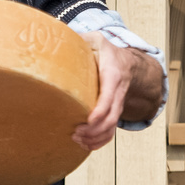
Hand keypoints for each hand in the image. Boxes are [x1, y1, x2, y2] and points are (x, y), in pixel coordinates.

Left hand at [72, 32, 159, 151]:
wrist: (127, 63)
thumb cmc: (106, 51)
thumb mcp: (95, 40)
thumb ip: (80, 38)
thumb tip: (56, 39)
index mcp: (112, 75)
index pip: (109, 97)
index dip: (100, 112)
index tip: (87, 121)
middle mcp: (117, 92)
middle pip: (111, 118)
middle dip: (94, 130)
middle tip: (75, 133)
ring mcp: (117, 104)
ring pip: (112, 127)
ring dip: (96, 138)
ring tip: (78, 140)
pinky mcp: (113, 113)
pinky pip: (111, 131)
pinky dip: (101, 141)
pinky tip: (86, 145)